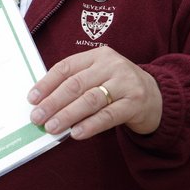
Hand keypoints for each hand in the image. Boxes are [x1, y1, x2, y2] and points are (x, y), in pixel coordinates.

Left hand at [28, 48, 161, 140]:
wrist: (158, 97)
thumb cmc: (119, 87)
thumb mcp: (99, 76)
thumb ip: (76, 84)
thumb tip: (44, 103)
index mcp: (98, 56)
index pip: (66, 67)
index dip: (47, 83)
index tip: (32, 99)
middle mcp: (112, 65)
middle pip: (76, 84)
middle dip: (53, 102)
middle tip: (37, 117)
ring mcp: (125, 83)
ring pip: (90, 100)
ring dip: (68, 115)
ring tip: (52, 127)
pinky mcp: (135, 103)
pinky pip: (108, 115)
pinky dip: (90, 125)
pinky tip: (76, 133)